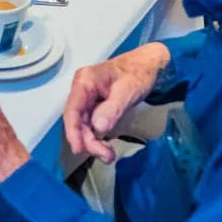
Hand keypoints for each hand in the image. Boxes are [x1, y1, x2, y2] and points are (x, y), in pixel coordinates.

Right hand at [62, 42, 168, 163]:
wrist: (149, 65)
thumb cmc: (138, 73)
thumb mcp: (127, 91)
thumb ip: (112, 109)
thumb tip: (99, 128)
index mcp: (85, 81)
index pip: (72, 110)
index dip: (73, 131)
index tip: (79, 149)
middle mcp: (82, 90)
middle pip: (77, 121)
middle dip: (88, 141)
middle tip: (105, 155)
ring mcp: (88, 98)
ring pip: (84, 125)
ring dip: (93, 142)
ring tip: (108, 155)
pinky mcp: (95, 105)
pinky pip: (91, 124)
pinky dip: (98, 137)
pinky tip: (106, 147)